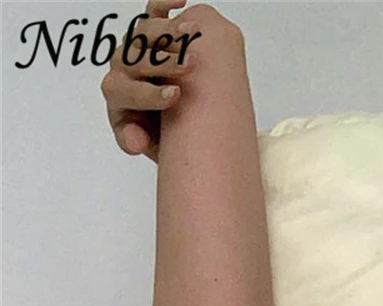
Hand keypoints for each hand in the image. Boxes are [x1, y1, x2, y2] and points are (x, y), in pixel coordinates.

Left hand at [100, 1, 242, 163]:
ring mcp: (133, 46)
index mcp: (117, 95)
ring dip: (169, 32)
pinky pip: (153, 11)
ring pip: (144, 32)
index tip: (175, 96)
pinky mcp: (148, 32)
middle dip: (164, 61)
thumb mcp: (146, 144)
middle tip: (191, 66)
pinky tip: (182, 2)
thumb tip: (135, 139)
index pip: (128, 91)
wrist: (162, 120)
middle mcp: (121, 67)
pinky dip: (165, 4)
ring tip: (194, 35)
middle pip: (137, 58)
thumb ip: (136, 142)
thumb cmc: (155, 133)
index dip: (149, 94)